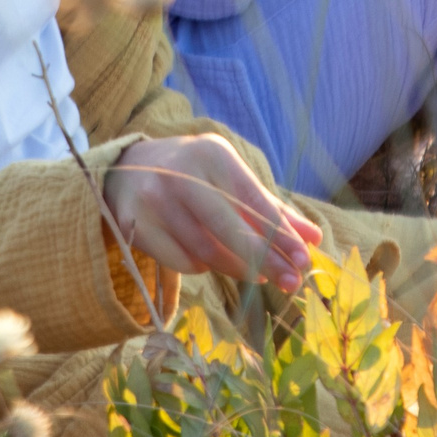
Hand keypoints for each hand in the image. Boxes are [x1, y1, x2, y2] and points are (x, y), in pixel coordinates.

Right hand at [103, 134, 322, 290]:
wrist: (124, 169)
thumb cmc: (193, 173)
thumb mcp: (229, 175)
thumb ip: (270, 207)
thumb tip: (312, 238)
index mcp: (212, 154)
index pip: (253, 199)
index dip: (280, 232)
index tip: (304, 257)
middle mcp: (180, 175)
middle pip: (229, 229)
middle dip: (265, 259)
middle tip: (291, 281)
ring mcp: (154, 202)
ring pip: (207, 251)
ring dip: (238, 268)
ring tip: (257, 272)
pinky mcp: (135, 227)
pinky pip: (183, 262)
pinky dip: (203, 266)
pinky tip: (210, 259)